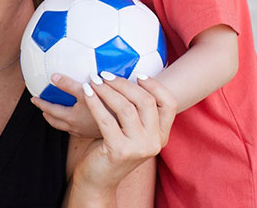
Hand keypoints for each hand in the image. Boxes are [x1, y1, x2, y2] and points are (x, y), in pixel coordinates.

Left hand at [31, 74, 101, 138]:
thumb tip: (53, 77)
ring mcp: (85, 131)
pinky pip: (77, 128)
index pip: (51, 111)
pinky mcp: (94, 132)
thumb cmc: (106, 107)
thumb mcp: (86, 92)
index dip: (41, 104)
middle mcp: (76, 127)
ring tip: (55, 114)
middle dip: (47, 114)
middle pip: (56, 121)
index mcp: (71, 118)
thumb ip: (68, 85)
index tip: (34, 99)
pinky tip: (77, 117)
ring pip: (66, 127)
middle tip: (41, 107)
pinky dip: (71, 122)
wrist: (124, 126)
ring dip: (58, 120)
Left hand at [72, 74, 176, 194]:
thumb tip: (129, 78)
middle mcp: (154, 142)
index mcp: (161, 136)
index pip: (169, 103)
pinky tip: (87, 93)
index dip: (155, 85)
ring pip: (126, 108)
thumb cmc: (113, 148)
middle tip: (106, 75)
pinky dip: (95, 102)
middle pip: (146, 101)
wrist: (99, 180)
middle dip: (124, 84)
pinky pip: (106, 119)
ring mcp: (139, 148)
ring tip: (93, 81)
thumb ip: (137, 112)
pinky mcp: (119, 151)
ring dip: (107, 90)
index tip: (137, 74)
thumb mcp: (132, 131)